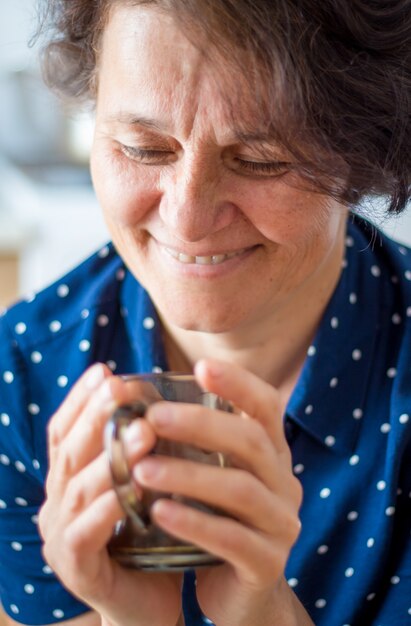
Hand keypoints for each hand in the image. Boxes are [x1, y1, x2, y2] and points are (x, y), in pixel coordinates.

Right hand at [38, 364, 182, 625]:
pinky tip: (132, 490)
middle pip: (68, 451)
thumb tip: (162, 399)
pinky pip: (86, 533)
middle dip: (94, 415)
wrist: (150, 604)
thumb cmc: (150, 536)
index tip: (105, 370)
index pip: (64, 431)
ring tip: (142, 431)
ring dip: (109, 457)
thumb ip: (142, 450)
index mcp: (70, 479)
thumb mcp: (143, 484)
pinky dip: (108, 508)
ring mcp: (61, 537)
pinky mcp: (77, 569)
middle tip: (119, 388)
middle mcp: (57, 503)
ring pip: (78, 488)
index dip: (80, 399)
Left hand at [135, 360, 303, 625]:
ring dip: (189, 475)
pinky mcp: (268, 563)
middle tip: (153, 417)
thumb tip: (145, 401)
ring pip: (241, 489)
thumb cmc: (218, 520)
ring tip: (142, 470)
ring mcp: (281, 524)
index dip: (238, 383)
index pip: (267, 406)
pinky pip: (232, 539)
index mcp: (272, 455)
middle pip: (252, 441)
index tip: (201, 366)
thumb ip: (197, 444)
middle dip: (202, 424)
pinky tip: (159, 513)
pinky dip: (194, 523)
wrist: (239, 593)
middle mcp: (285, 483)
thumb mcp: (215, 475)